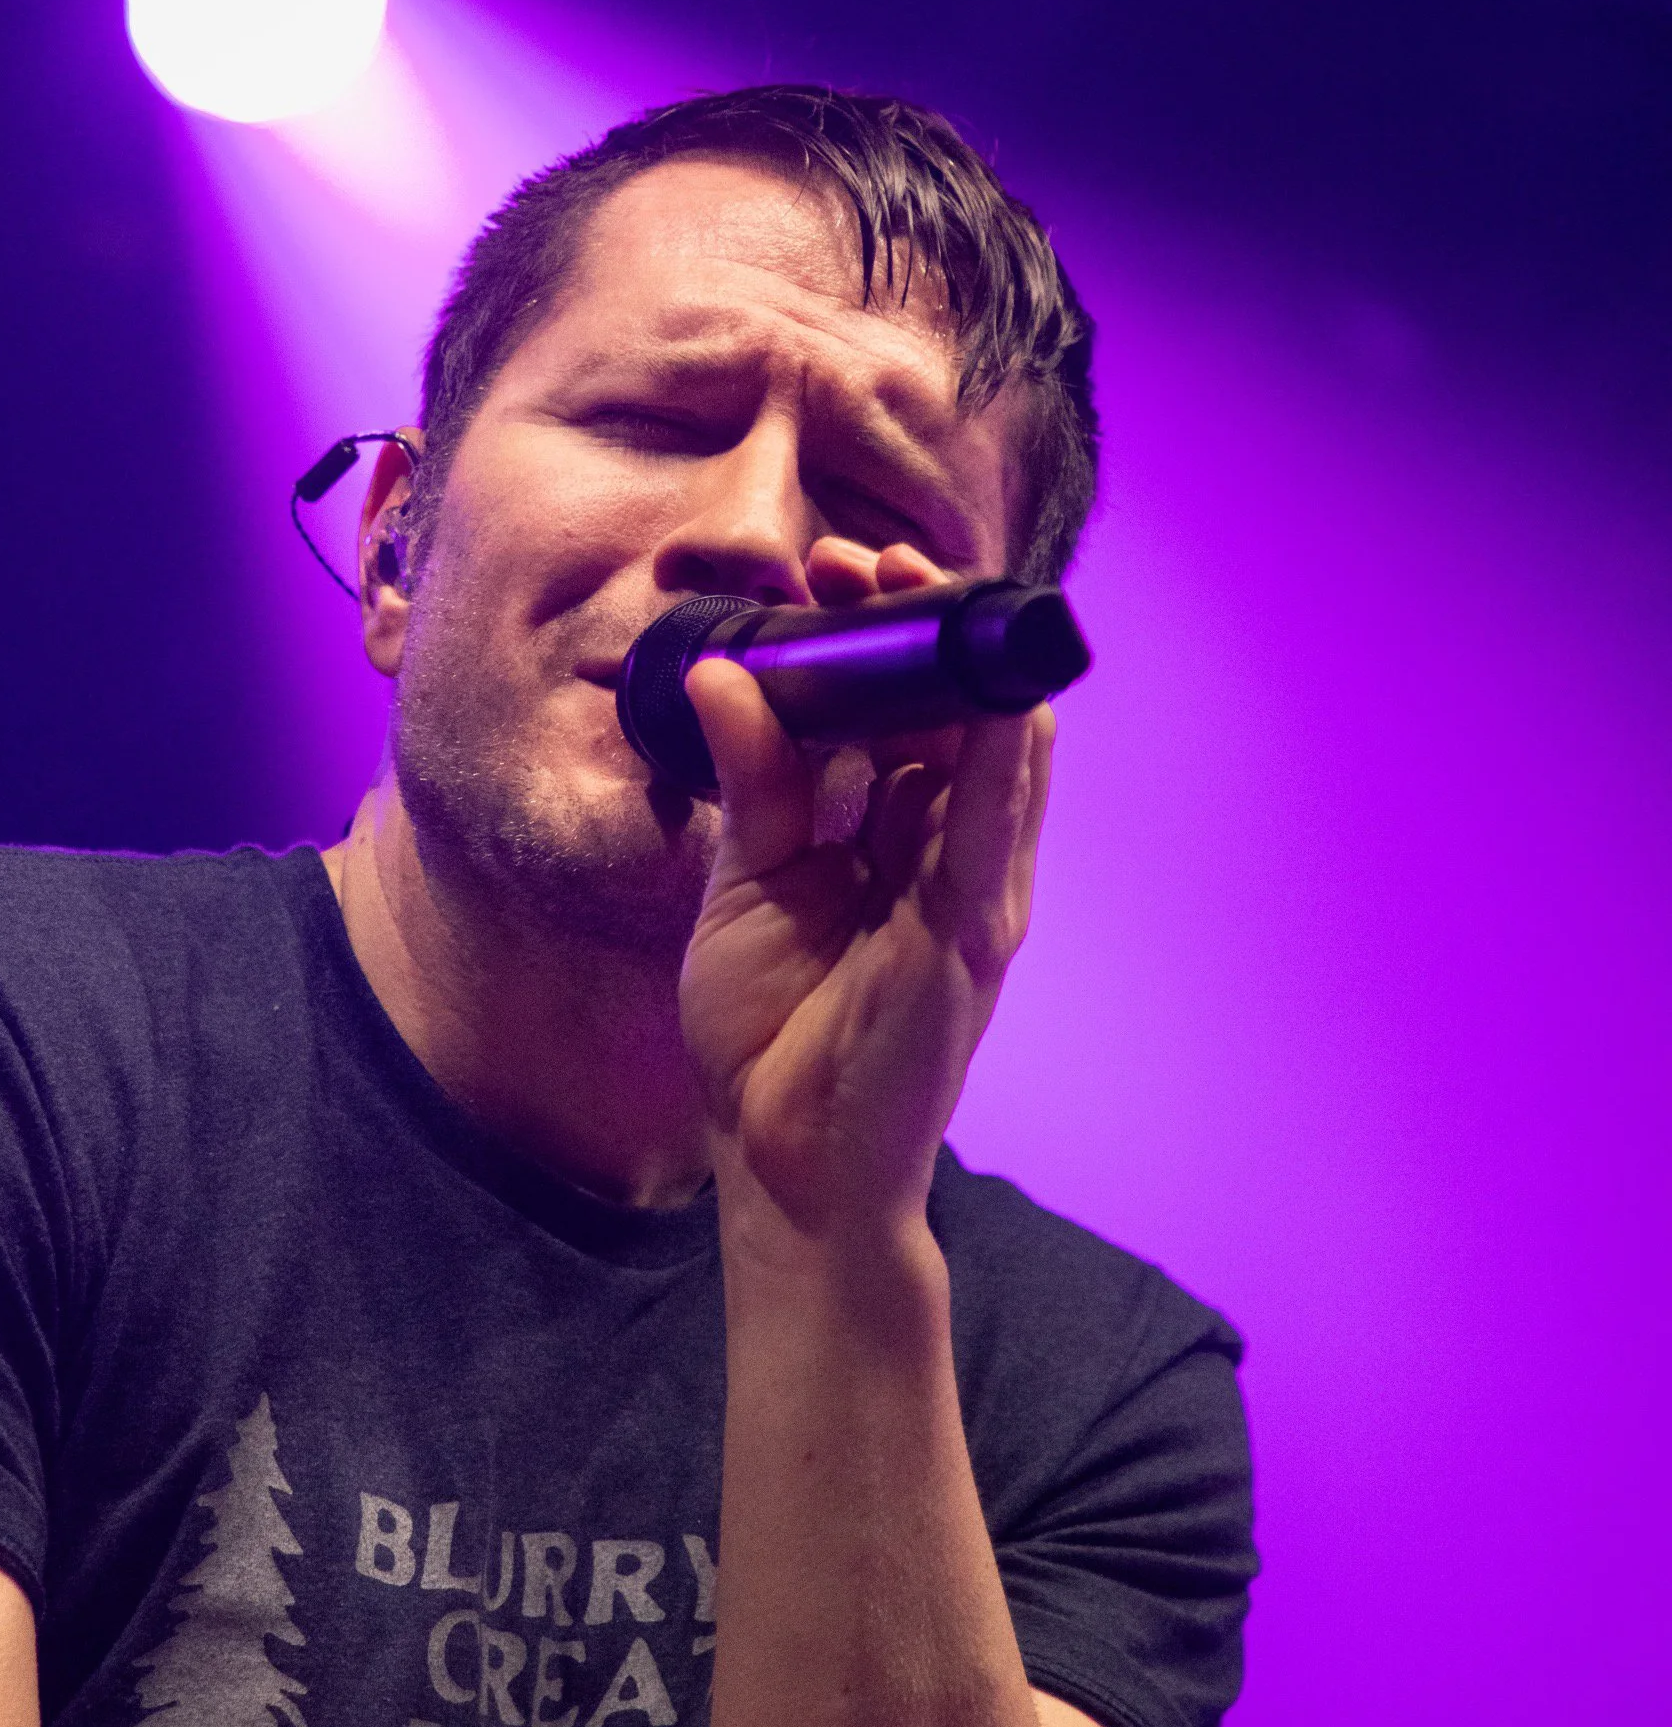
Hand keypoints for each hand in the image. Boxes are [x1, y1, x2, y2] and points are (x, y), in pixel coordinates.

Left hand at [679, 541, 1054, 1243]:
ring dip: (957, 664)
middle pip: (961, 709)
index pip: (915, 704)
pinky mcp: (969, 945)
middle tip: (860, 559)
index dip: (886, 631)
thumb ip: (753, 782)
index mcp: (903, 834)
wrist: (782, 1167)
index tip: (831, 571)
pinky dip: (1003, 766)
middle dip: (920, 624)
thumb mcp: (750, 882)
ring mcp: (972, 897)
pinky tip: (998, 706)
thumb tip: (722, 674)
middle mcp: (953, 854)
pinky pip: (995, 840)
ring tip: (908, 588)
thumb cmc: (774, 1031)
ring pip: (998, 752)